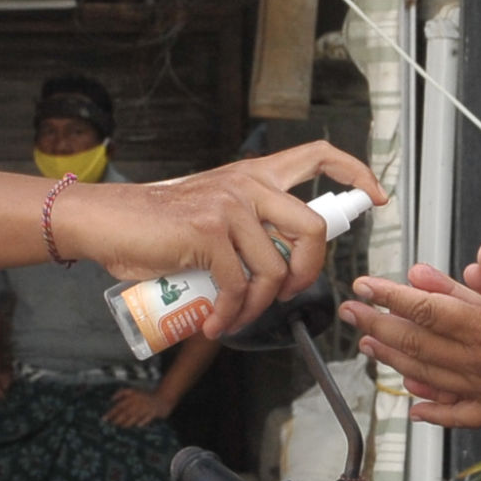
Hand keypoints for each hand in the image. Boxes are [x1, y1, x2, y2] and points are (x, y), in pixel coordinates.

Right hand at [56, 142, 385, 340]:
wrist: (106, 222)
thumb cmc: (154, 228)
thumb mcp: (210, 215)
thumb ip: (246, 229)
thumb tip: (276, 270)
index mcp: (253, 176)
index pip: (317, 156)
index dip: (354, 173)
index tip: (375, 197)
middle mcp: (247, 184)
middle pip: (311, 227)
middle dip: (309, 272)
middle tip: (288, 294)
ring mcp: (229, 206)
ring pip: (276, 268)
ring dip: (261, 307)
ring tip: (237, 318)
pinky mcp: (209, 233)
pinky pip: (239, 286)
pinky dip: (232, 315)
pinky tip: (216, 324)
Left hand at [104, 384, 174, 427]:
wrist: (163, 398)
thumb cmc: (145, 396)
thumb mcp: (134, 391)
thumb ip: (122, 392)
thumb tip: (111, 399)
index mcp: (133, 396)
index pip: (119, 405)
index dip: (111, 412)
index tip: (104, 419)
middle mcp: (139, 401)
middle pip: (126, 412)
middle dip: (117, 419)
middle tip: (111, 426)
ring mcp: (147, 407)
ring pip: (135, 416)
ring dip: (127, 422)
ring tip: (120, 428)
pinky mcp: (154, 412)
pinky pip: (148, 417)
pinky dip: (143, 421)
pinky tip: (138, 426)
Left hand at [341, 243, 480, 442]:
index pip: (431, 312)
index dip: (395, 297)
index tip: (366, 285)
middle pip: (420, 343)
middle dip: (381, 324)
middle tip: (351, 311)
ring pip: (432, 375)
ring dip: (396, 359)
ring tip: (370, 346)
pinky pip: (461, 414)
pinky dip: (435, 411)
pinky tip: (416, 410)